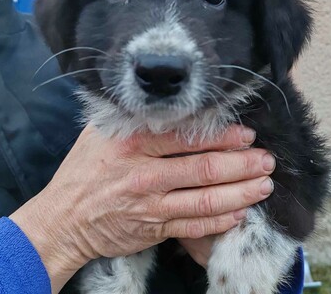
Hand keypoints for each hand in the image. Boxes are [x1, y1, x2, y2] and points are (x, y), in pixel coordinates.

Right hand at [10, 124, 274, 292]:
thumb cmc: (84, 169)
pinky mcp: (153, 229)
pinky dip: (220, 221)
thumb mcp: (101, 132)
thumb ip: (133, 117)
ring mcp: (151, 206)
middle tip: (267, 160)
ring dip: (241, 194)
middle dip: (243, 165)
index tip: (246, 135)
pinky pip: (194, 227)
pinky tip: (240, 214)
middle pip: (205, 169)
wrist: (63, 218)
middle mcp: (145, 174)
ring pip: (206, 201)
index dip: (222, 136)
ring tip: (264, 186)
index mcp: (134, 143)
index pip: (188, 137)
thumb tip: (169, 101)